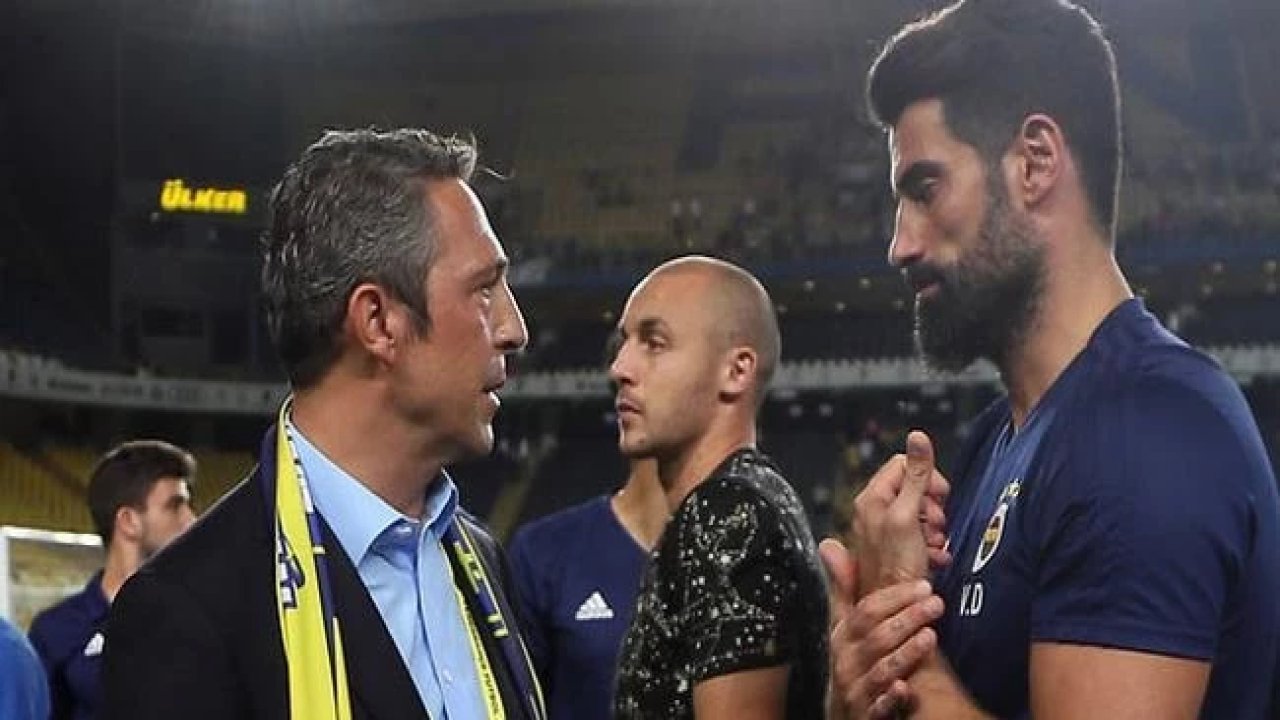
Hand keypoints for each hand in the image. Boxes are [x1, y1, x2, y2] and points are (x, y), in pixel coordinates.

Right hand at [822, 539, 944, 719]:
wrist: (846, 710)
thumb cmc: (853, 659)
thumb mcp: (844, 624)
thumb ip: (843, 587)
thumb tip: (828, 544)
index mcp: (843, 634)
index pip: (865, 610)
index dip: (895, 596)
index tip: (923, 585)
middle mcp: (846, 660)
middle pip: (876, 634)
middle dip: (908, 616)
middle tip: (937, 602)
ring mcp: (856, 688)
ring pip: (881, 668)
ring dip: (906, 652)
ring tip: (931, 636)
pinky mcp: (866, 714)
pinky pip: (878, 706)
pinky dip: (891, 697)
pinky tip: (906, 689)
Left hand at [853, 431, 950, 591]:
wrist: (896, 608)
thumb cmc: (896, 566)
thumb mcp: (908, 515)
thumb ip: (915, 476)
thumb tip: (918, 437)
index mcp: (873, 497)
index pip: (903, 463)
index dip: (926, 476)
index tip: (939, 495)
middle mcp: (875, 510)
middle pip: (914, 486)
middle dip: (933, 504)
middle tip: (937, 523)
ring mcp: (886, 529)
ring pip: (921, 511)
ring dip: (935, 526)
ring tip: (935, 543)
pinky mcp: (898, 548)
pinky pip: (921, 534)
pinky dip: (932, 543)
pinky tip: (935, 556)